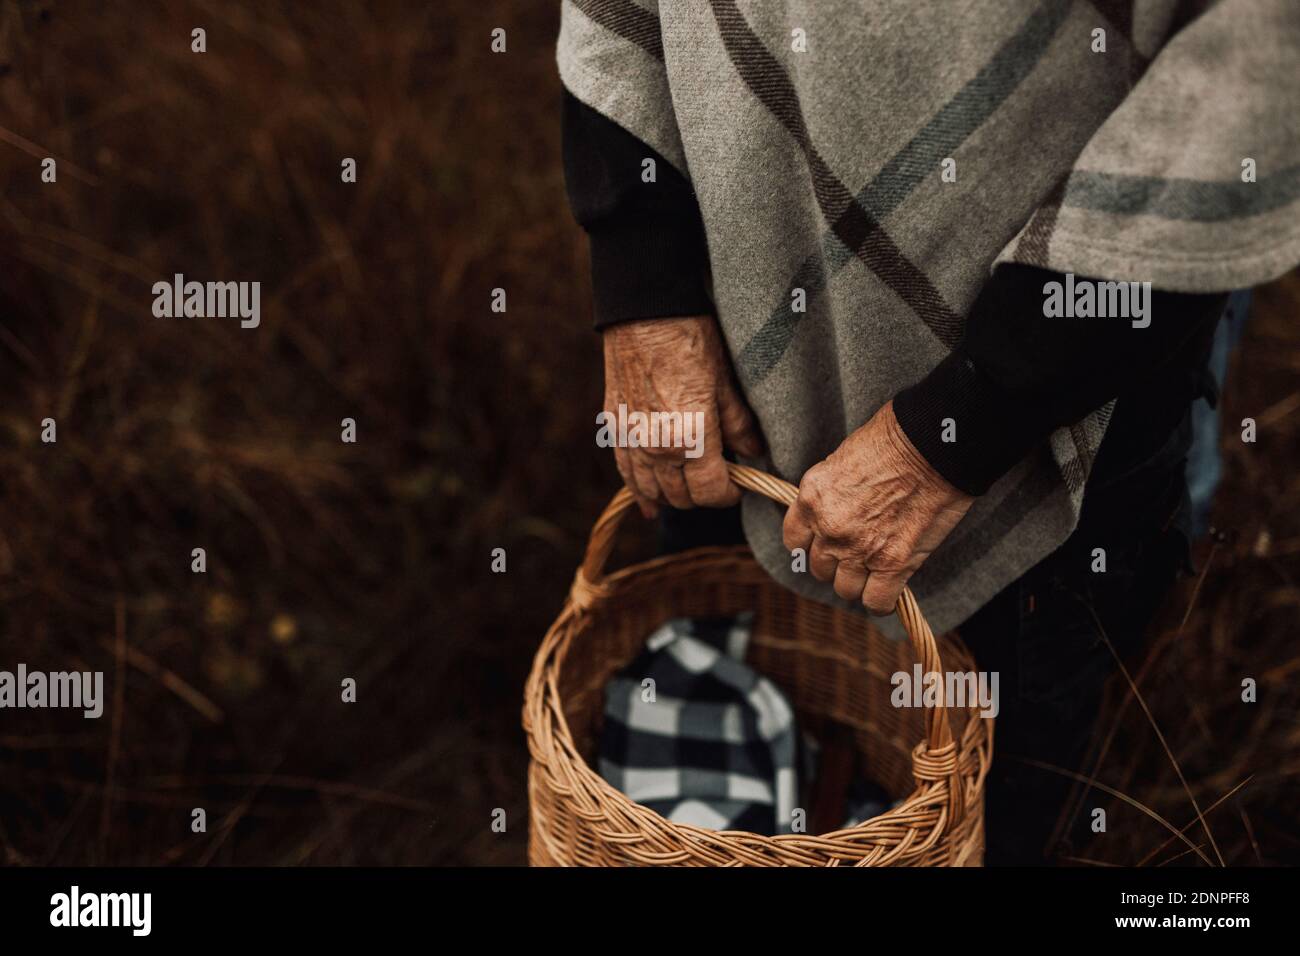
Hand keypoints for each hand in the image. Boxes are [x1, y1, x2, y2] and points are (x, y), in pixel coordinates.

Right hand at [602, 316, 762, 517]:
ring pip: (652, 492)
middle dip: (702, 496)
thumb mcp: (724, 382)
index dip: (728, 495)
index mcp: (691, 439)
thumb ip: (738, 425)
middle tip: (717, 482)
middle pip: (682, 498)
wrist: (643, 311)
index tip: (737, 487)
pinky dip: (639, 491)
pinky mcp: (615, 428)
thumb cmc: (689, 340)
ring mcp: (632, 441)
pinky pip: (626, 474)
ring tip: (688, 489)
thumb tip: (753, 452)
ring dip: (672, 497)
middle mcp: (657, 448)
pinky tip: (649, 504)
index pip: (711, 492)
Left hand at [782, 401, 973, 614]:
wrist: (931, 446)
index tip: (825, 544)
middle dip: (837, 564)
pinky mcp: (893, 564)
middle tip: (858, 554)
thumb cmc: (894, 439)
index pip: (794, 542)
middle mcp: (828, 528)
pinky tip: (889, 592)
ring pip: (845, 589)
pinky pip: (877, 602)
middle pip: (820, 568)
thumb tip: (837, 510)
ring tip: (874, 572)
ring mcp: (858, 549)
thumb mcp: (841, 460)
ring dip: (859, 583)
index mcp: (812, 498)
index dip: (812, 546)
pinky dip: (882, 602)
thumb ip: (832, 493)